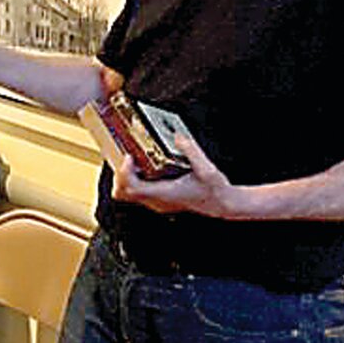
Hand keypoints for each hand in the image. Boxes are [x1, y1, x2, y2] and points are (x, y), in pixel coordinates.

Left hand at [111, 133, 236, 217]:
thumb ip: (192, 152)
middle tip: (127, 157)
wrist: (223, 204)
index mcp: (165, 194)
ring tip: (133, 160)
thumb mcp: (207, 169)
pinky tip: (143, 166)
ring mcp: (156, 203)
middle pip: (123, 193)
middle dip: (120, 174)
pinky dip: (133, 179)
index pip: (133, 188)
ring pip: (127, 194)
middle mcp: (157, 201)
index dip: (125, 173)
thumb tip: (178, 137)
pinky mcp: (159, 201)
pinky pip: (137, 192)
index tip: (129, 157)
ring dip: (125, 177)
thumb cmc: (215, 190)